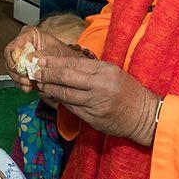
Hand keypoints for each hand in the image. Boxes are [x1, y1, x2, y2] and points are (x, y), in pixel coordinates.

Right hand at [3, 26, 71, 93]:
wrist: (69, 63)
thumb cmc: (63, 53)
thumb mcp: (55, 51)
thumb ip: (42, 54)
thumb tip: (29, 59)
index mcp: (28, 34)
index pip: (14, 45)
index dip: (14, 57)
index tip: (19, 66)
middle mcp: (22, 45)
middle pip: (9, 58)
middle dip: (16, 70)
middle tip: (25, 77)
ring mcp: (21, 57)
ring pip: (11, 69)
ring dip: (18, 79)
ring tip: (28, 83)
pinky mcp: (23, 69)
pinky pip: (17, 77)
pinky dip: (21, 84)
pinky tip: (28, 87)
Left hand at [34, 54, 160, 146]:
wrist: (144, 115)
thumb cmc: (127, 91)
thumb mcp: (112, 72)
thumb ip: (90, 69)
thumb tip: (63, 64)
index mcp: (105, 71)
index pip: (73, 63)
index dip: (54, 61)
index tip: (40, 59)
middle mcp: (100, 86)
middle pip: (66, 78)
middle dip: (47, 74)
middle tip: (34, 71)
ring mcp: (96, 104)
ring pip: (66, 95)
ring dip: (50, 89)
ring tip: (40, 84)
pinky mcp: (93, 119)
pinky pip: (72, 108)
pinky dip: (61, 101)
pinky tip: (53, 96)